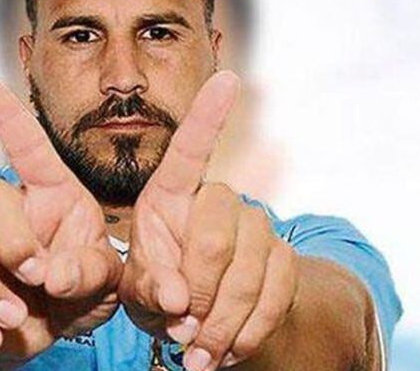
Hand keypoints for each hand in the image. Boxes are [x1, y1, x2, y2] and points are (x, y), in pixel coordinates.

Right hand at [0, 74, 122, 359]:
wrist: (47, 328)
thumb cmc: (80, 285)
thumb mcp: (102, 279)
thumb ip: (89, 271)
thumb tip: (54, 276)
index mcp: (50, 194)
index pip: (26, 145)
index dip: (3, 112)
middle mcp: (7, 213)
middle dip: (9, 235)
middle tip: (35, 271)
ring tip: (13, 316)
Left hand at [119, 71, 297, 370]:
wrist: (201, 324)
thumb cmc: (157, 291)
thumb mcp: (136, 289)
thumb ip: (147, 286)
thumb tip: (177, 299)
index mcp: (170, 195)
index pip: (191, 149)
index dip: (208, 115)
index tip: (227, 77)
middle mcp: (218, 200)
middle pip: (217, 234)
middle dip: (198, 290)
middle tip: (181, 328)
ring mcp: (257, 226)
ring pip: (251, 270)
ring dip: (224, 321)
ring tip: (198, 352)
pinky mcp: (283, 258)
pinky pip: (278, 293)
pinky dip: (251, 330)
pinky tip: (228, 350)